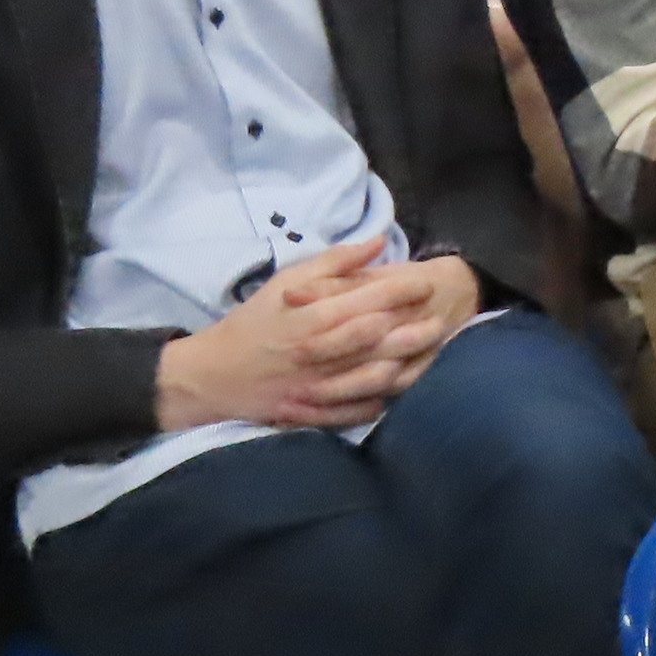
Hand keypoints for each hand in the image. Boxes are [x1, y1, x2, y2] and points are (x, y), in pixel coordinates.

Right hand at [155, 240, 477, 429]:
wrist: (213, 374)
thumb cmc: (254, 321)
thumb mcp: (287, 281)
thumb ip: (334, 262)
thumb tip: (378, 241)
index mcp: (314, 317)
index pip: (371, 300)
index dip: (404, 291)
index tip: (425, 283)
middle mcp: (320, 353)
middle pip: (380, 340)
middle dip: (415, 328)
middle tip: (441, 317)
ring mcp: (319, 387)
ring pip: (376, 378)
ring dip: (408, 365)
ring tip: (431, 352)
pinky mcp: (315, 413)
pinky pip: (358, 410)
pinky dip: (382, 400)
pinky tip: (400, 387)